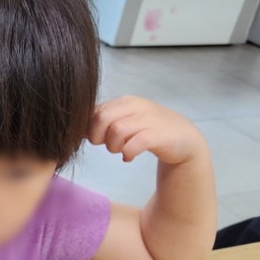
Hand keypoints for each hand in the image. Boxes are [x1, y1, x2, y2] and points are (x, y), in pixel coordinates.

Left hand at [88, 96, 205, 164]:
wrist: (182, 138)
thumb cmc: (147, 131)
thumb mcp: (124, 121)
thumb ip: (103, 122)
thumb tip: (76, 130)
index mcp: (124, 102)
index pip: (94, 111)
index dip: (89, 129)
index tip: (96, 140)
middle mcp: (135, 106)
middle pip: (102, 118)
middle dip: (98, 137)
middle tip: (107, 146)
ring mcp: (148, 119)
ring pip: (117, 131)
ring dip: (113, 146)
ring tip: (121, 150)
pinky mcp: (158, 135)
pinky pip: (134, 143)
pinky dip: (127, 153)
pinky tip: (129, 157)